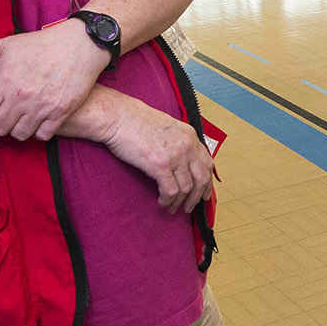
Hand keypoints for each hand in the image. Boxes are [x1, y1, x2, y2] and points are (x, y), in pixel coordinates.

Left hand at [0, 20, 111, 140]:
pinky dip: (37, 132)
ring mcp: (42, 106)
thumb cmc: (41, 43)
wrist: (80, 44)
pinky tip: (36, 121)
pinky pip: (42, 136)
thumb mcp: (7, 44)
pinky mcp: (61, 112)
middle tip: (0, 117)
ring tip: (18, 120)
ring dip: (15, 130)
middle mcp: (21, 96)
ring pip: (18, 135)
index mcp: (4, 80)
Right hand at [98, 99, 214, 213]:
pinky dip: (167, 201)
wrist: (118, 117)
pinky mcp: (161, 166)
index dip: (207, 182)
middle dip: (196, 197)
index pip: (207, 163)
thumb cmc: (135, 121)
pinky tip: (162, 203)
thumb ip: (178, 142)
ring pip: (186, 188)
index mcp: (189, 136)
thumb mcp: (167, 127)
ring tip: (172, 208)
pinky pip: (171, 191)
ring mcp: (175, 156)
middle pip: (201, 178)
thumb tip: (181, 162)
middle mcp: (187, 146)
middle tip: (189, 207)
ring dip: (179, 202)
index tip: (204, 193)